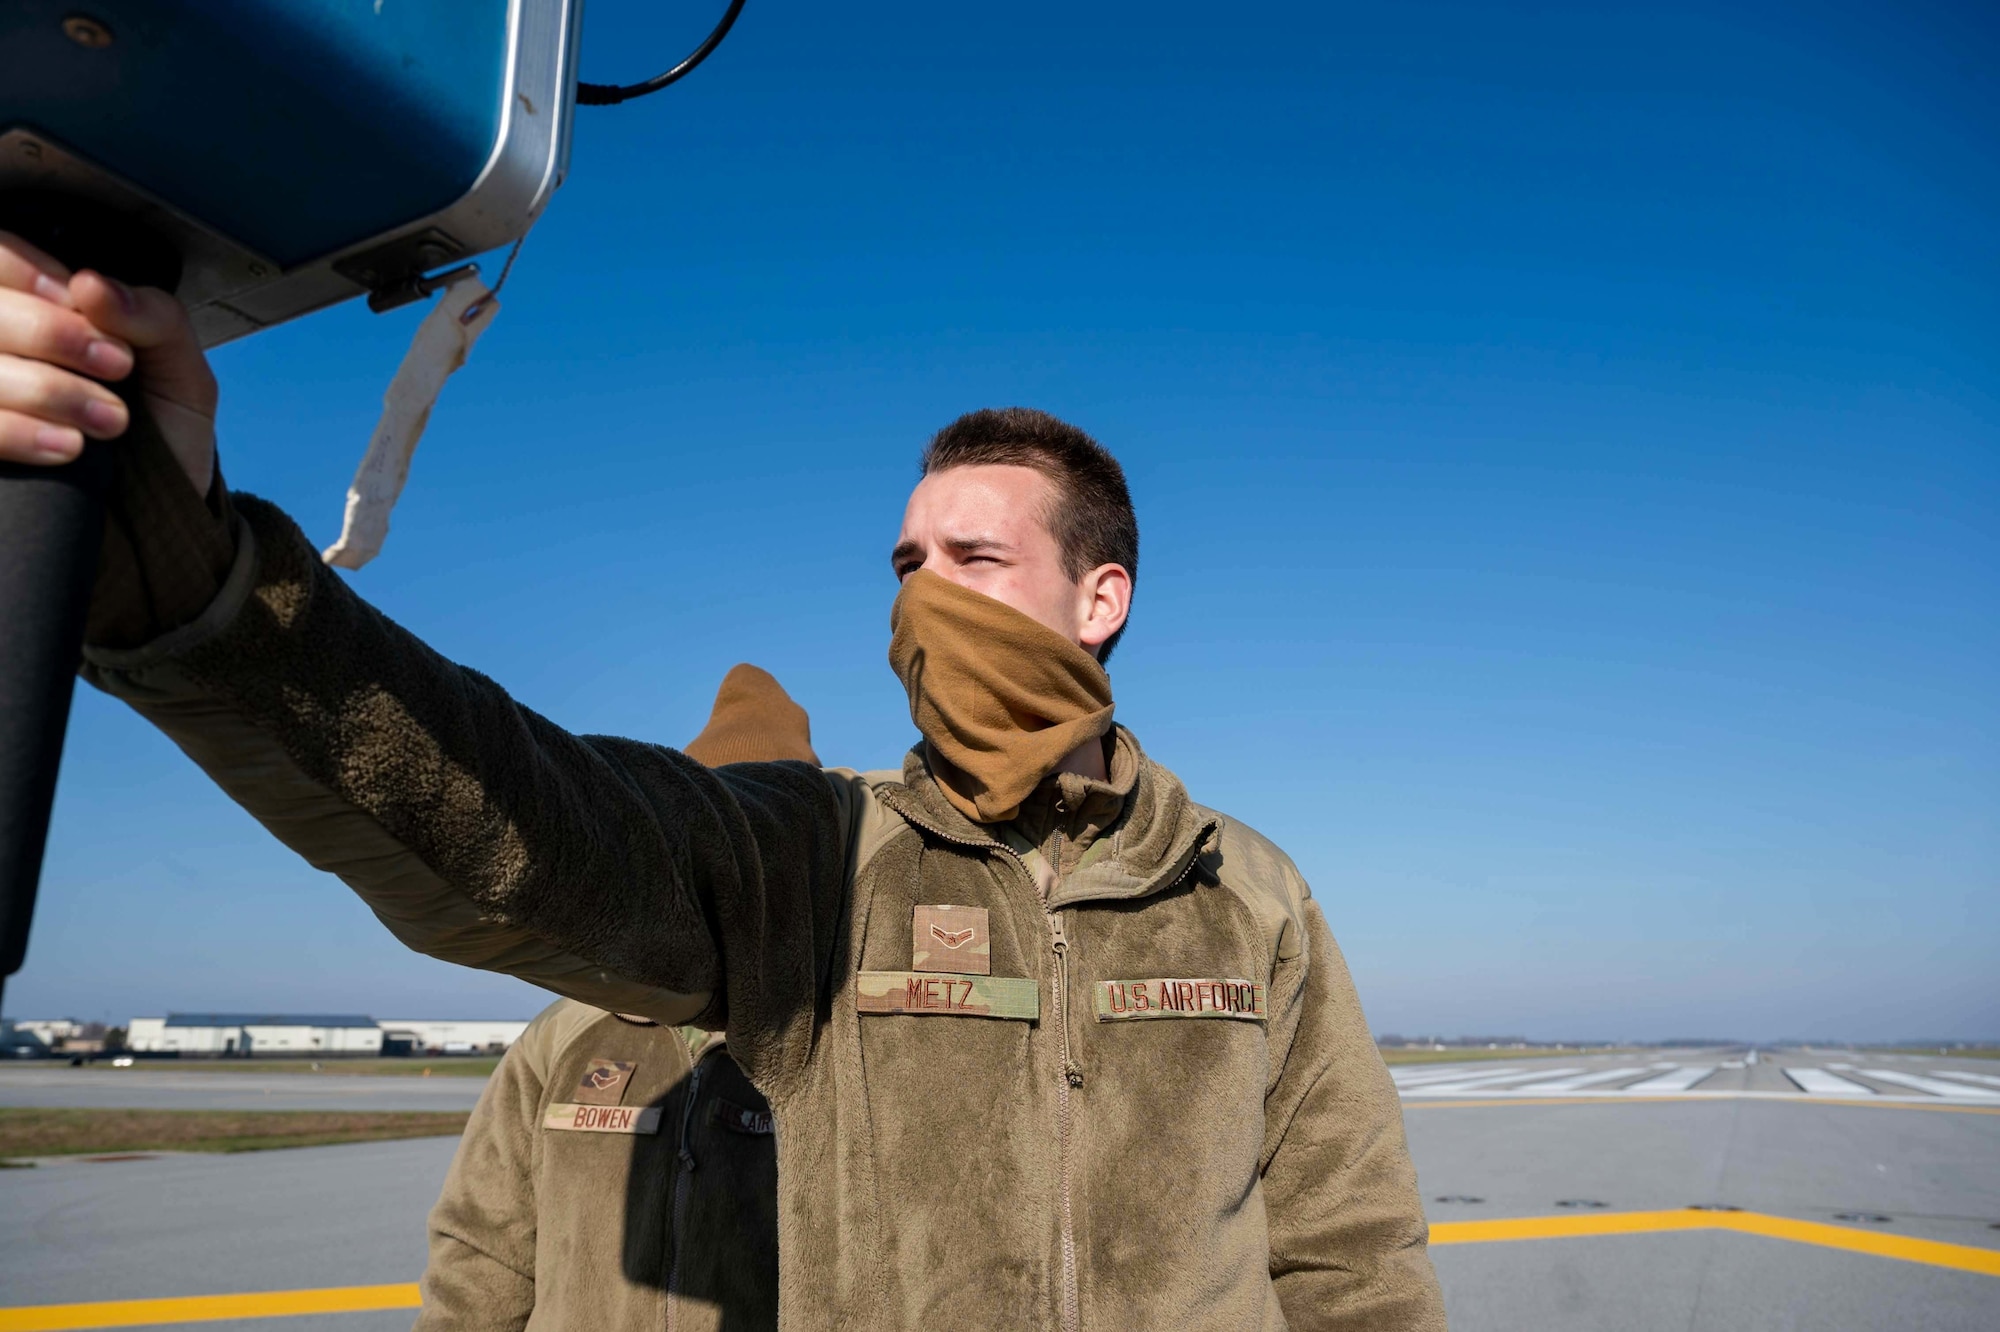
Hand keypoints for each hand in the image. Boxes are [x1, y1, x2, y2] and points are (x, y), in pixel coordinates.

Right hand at [0, 229, 217, 493]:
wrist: (162, 517)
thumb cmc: (164, 434)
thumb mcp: (179, 367)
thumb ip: (152, 314)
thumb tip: (88, 283)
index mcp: (38, 312)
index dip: (30, 274)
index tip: (84, 304)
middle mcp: (5, 350)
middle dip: (50, 334)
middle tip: (115, 366)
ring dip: (49, 390)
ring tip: (111, 420)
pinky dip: (19, 433)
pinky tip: (68, 448)